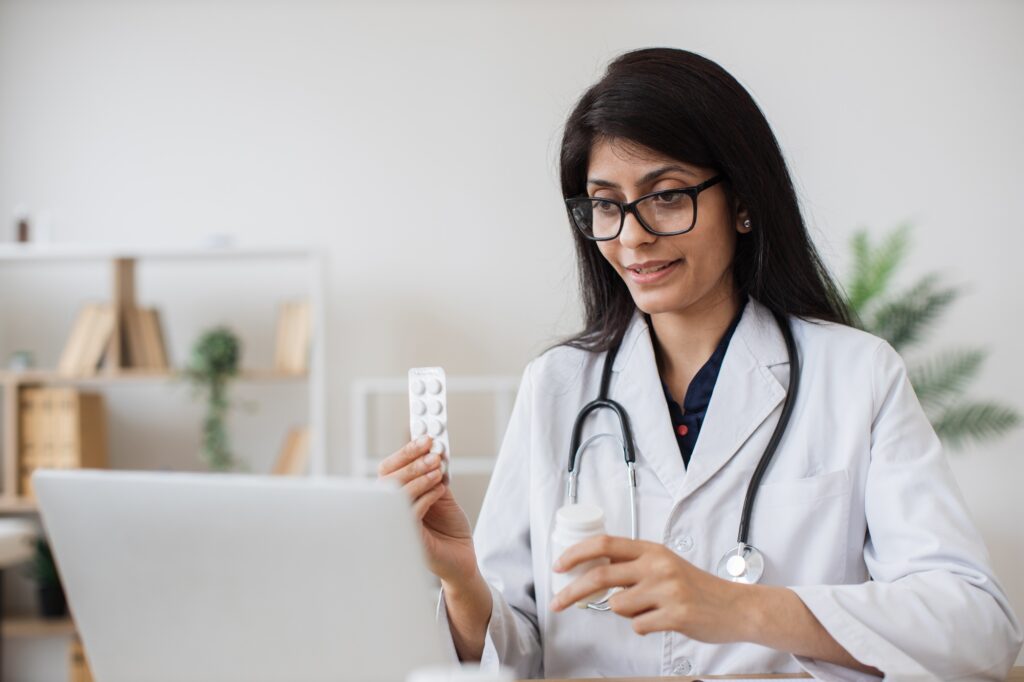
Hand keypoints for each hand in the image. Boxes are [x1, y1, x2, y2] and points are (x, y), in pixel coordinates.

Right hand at [377, 436, 478, 586]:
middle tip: (433, 453)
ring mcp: (397, 525)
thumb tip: (433, 450)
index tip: (425, 438)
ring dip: (419, 476)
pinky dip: (426, 496)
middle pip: (387, 479)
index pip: (389, 469)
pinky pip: (410, 513)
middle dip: (412, 461)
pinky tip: (440, 490)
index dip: (405, 451)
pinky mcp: (409, 539)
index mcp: (396, 497)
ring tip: (438, 469)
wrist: (461, 559)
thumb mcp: (442, 495)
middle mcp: (391, 510)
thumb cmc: (449, 529)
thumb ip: (433, 475)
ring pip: (396, 494)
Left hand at [550, 535, 750, 642]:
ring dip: (624, 612)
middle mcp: (657, 566)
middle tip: (557, 603)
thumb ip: (633, 565)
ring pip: (618, 606)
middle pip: (600, 576)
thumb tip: (593, 570)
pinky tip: (663, 620)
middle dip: (572, 591)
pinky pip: (638, 626)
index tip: (558, 566)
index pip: (604, 544)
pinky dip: (643, 626)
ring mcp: (667, 590)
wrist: (734, 607)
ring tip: (649, 609)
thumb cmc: (695, 587)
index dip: (576, 553)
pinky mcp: (675, 615)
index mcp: (652, 549)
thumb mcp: (664, 564)